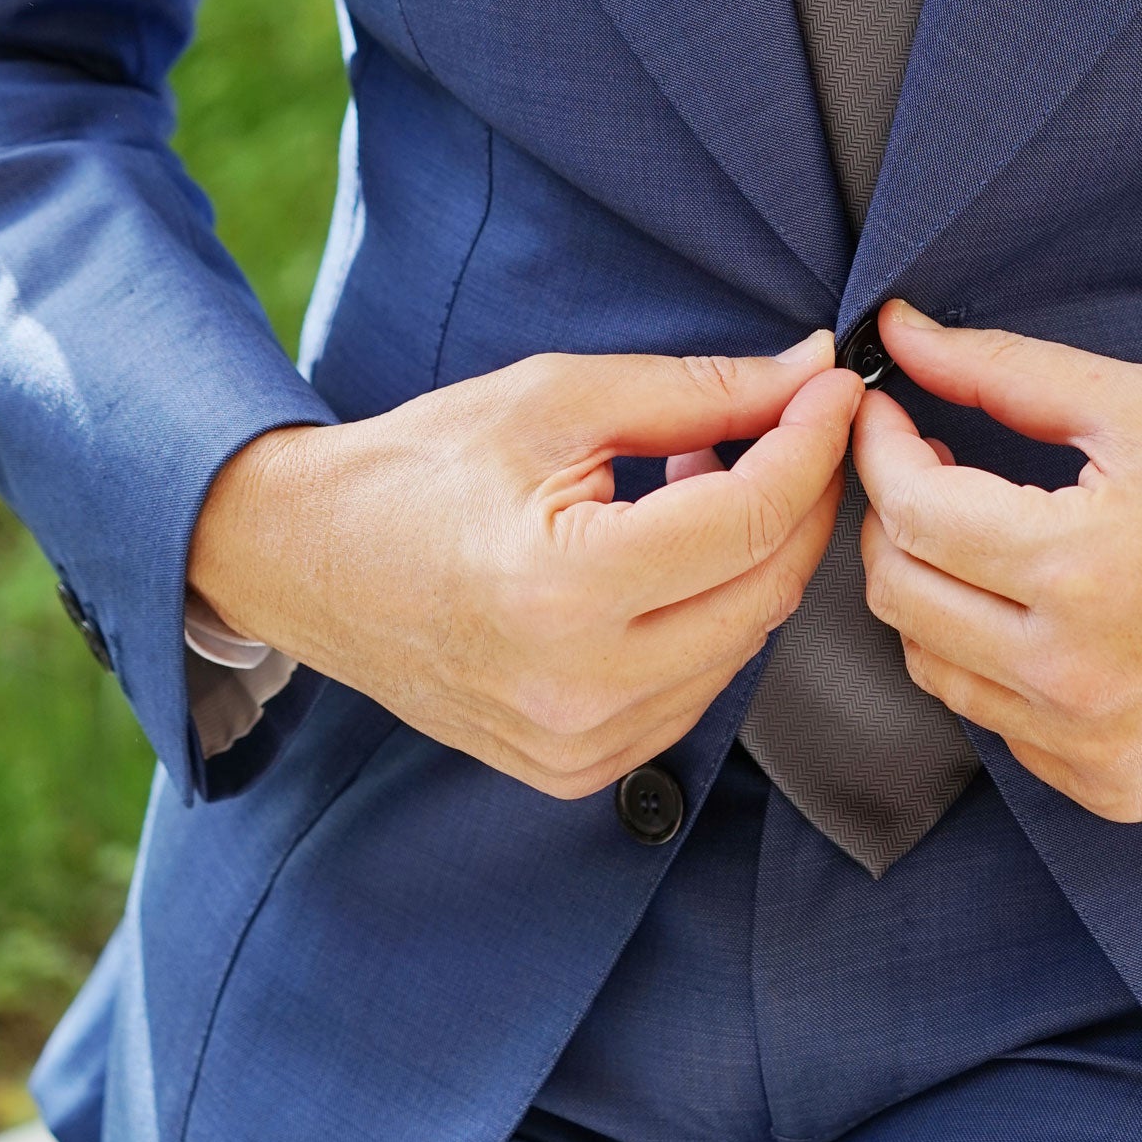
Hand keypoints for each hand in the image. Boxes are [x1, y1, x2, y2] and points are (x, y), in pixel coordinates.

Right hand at [189, 336, 860, 797]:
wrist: (308, 563)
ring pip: (745, 642)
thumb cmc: (422, 467)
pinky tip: (673, 549)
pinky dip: (713, 613)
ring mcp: (580, 745)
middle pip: (766, 588)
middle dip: (802, 496)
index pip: (749, 520)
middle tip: (795, 421)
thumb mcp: (557, 399)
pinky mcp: (578, 768)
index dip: (811, 443)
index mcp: (564, 589)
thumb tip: (810, 372)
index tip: (833, 387)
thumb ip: (698, 391)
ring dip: (756, 555)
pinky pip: (697, 687)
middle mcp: (580, 689)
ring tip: (708, 474)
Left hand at [852, 302, 1141, 821]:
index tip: (886, 417)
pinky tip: (1045, 615)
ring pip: (934, 669)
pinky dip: (996, 665)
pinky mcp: (1115, 789)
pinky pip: (1000, 725)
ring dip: (936, 594)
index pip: (912, 514)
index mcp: (1082, 566)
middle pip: (900, 598)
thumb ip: (1003, 370)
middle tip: (931, 471)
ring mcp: (1094, 745)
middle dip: (893, 520)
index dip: (878, 453)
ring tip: (986, 540)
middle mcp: (1077, 673)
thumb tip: (899, 333)